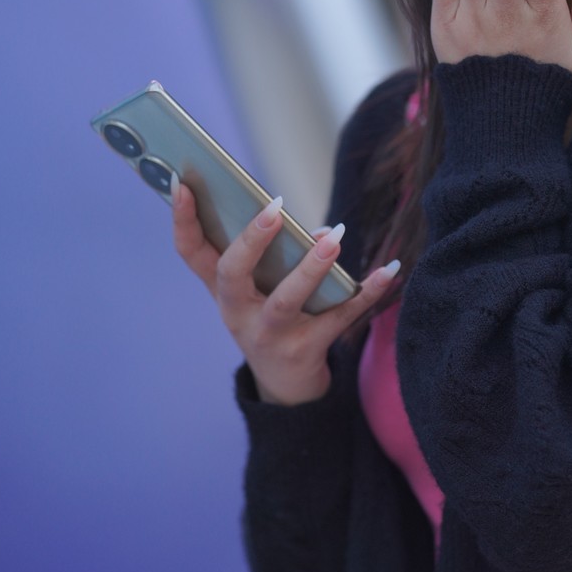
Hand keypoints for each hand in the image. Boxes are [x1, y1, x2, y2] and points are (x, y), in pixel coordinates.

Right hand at [170, 180, 399, 405]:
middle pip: (233, 274)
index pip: (191, 253)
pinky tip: (389, 270)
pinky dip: (366, 294)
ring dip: (310, 267)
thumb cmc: (271, 320)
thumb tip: (323, 232)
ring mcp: (270, 335)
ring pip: (285, 300)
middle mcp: (238, 312)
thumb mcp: (261, 292)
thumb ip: (282, 256)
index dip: (182, 219)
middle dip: (251, 240)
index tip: (182, 183)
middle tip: (275, 207)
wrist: (285, 388)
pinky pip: (339, 318)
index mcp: (221, 291)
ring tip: (334, 237)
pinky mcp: (306, 350)